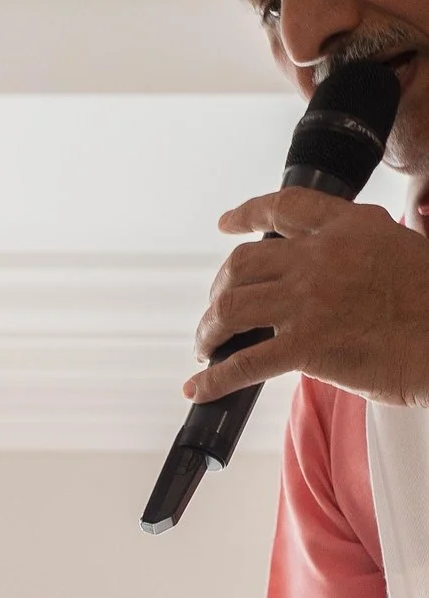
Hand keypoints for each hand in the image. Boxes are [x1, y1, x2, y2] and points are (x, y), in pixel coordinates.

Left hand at [184, 192, 428, 406]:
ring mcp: (310, 299)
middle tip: (217, 314)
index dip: (247, 213)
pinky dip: (214, 380)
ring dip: (208, 330)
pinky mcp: (307, 345)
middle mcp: (322, 256)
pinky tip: (199, 389)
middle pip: (243, 263)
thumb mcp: (397, 248)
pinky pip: (243, 363)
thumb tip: (331, 270)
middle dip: (219, 289)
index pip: (285, 207)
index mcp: (348, 226)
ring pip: (231, 308)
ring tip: (207, 347)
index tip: (226, 224)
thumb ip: (358, 251)